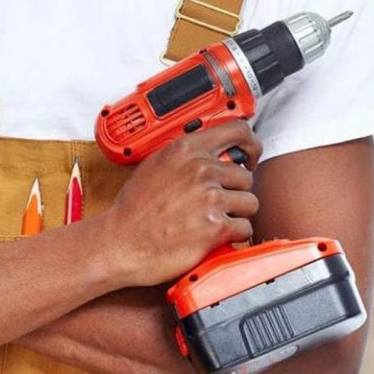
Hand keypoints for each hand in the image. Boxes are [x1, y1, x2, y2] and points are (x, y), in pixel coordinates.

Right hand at [96, 121, 263, 286]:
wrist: (122, 242)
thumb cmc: (135, 210)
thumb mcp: (157, 166)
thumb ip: (187, 157)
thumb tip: (214, 154)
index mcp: (187, 150)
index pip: (238, 131)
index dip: (251, 145)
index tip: (251, 156)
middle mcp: (201, 169)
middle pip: (246, 177)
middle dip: (236, 192)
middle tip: (218, 204)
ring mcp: (211, 198)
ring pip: (250, 203)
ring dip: (237, 214)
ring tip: (213, 220)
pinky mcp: (216, 226)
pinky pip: (245, 228)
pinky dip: (234, 235)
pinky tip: (214, 236)